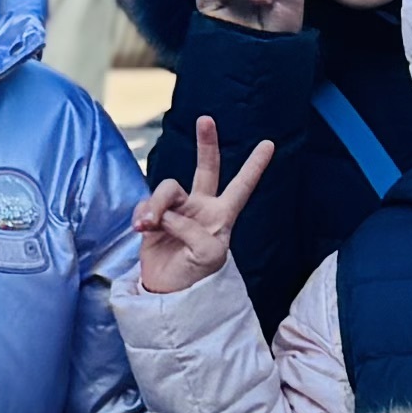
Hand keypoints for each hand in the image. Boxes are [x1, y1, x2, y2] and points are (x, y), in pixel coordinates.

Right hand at [128, 117, 275, 297]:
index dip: (254, 166)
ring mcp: (177, 210)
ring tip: (147, 227)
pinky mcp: (153, 216)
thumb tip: (164, 213)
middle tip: (206, 120)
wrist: (167, 292)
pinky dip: (142, 216)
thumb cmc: (196, 277)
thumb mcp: (207, 254)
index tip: (269, 144)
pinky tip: (142, 230)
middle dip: (207, 144)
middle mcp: (201, 207)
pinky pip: (146, 205)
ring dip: (156, 207)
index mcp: (223, 217)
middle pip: (206, 168)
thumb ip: (190, 229)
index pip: (242, 187)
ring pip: (166, 190)